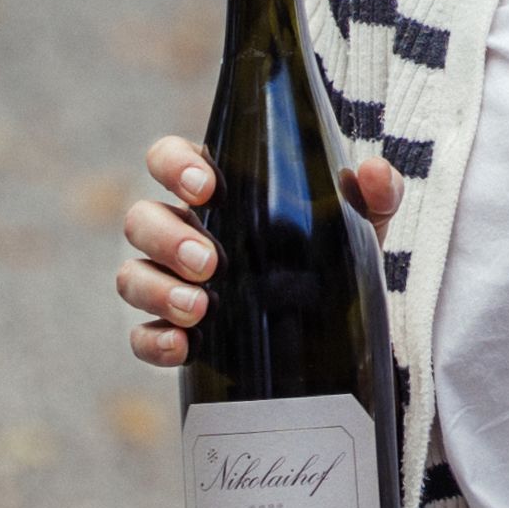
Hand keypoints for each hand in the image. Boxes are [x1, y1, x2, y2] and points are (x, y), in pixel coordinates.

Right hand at [116, 132, 398, 367]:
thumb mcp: (361, 221)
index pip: (168, 159)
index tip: (206, 188)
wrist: (338, 325)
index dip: (174, 167)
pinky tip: (183, 348)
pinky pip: (141, 336)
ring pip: (132, 275)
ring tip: (200, 308)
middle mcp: (182, 230)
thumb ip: (376, 191)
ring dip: (157, 289)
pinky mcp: (174, 332)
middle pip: (142, 219)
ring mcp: (170, 282)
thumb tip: (375, 172)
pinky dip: (154, 341)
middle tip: (210, 263)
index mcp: (215, 188)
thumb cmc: (333, 250)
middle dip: (168, 238)